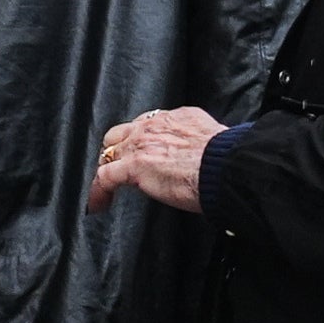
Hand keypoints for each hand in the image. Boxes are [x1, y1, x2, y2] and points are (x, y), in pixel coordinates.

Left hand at [92, 106, 225, 213]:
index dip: (138, 140)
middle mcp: (153, 126)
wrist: (224, 166)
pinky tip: (99, 204)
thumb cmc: (225, 159)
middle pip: (120, 134)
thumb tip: (198, 157)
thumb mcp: (209, 138)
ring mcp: (141, 144)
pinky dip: (98, 192)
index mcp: (174, 118)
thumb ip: (196, 142)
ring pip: (108, 153)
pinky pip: (104, 178)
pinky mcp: (133, 165)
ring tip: (107, 188)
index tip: (140, 152)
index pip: (145, 124)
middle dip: (117, 150)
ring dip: (107, 169)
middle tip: (120, 170)